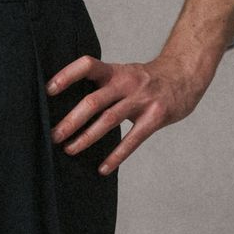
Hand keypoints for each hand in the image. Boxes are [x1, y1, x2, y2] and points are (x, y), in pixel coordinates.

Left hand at [46, 52, 213, 175]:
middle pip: (94, 100)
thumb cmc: (146, 79)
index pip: (87, 65)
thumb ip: (102, 85)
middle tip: (53, 135)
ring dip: (87, 137)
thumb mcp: (123, 73)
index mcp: (115, 71)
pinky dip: (116, 155)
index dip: (67, 75)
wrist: (184, 75)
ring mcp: (141, 100)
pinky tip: (103, 168)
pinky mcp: (155, 117)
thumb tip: (68, 103)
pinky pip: (133, 140)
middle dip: (71, 120)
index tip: (49, 90)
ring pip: (109, 120)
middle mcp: (126, 83)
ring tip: (70, 149)